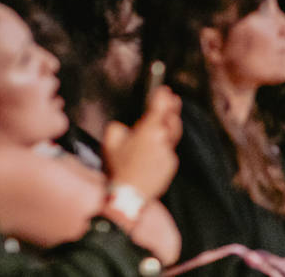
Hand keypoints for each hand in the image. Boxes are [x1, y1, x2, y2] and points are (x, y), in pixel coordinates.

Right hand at [102, 85, 181, 200]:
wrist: (128, 195)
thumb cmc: (117, 166)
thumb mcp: (110, 140)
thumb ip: (118, 127)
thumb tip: (126, 128)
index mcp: (148, 130)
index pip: (159, 107)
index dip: (161, 95)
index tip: (163, 88)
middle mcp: (162, 140)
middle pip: (172, 119)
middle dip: (172, 106)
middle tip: (173, 98)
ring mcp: (168, 154)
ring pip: (172, 135)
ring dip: (170, 125)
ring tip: (169, 119)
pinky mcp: (170, 166)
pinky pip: (167, 151)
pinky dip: (163, 147)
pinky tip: (154, 150)